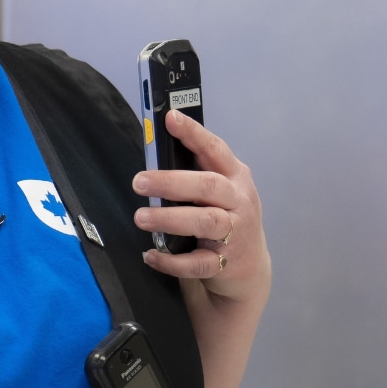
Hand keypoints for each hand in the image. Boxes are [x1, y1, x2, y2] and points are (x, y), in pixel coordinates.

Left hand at [131, 110, 270, 387]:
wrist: (247, 268)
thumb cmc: (222, 217)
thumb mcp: (216, 191)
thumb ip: (194, 171)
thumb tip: (153, 146)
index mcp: (235, 176)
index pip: (214, 149)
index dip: (192, 133)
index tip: (168, 118)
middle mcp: (239, 201)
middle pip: (207, 186)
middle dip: (171, 182)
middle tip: (139, 182)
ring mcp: (235, 232)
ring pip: (205, 222)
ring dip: (170, 219)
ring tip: (140, 218)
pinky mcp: (226, 263)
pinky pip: (196, 263)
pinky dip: (170, 260)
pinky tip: (149, 255)